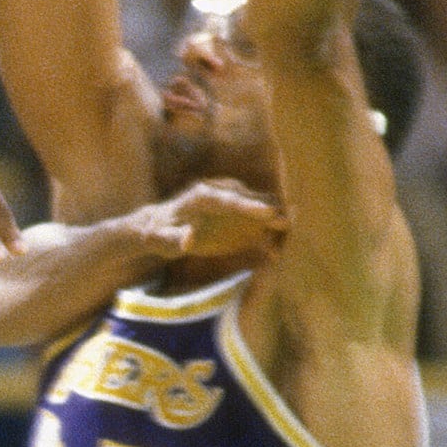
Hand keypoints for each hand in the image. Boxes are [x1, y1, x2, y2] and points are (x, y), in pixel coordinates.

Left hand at [131, 178, 284, 264]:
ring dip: (274, 219)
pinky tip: (275, 252)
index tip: (267, 211)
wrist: (162, 227)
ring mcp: (233, 202)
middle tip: (286, 222)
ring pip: (260, 206)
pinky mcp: (239, 214)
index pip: (227, 199)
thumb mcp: (159, 239)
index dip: (248, 205)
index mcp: (201, 196)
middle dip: (268, 209)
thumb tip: (189, 239)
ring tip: (288, 232)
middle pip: (249, 199)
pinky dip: (269, 234)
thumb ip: (173, 238)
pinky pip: (260, 222)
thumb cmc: (158, 233)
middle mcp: (220, 193)